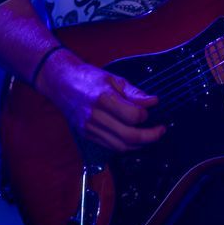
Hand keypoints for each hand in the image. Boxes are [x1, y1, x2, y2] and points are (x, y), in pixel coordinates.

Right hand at [36, 52, 163, 151]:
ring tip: (150, 136)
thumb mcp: (114, 79)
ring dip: (139, 145)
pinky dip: (126, 145)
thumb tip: (154, 102)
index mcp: (103, 98)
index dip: (145, 115)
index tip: (150, 110)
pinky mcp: (87, 135)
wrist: (62, 84)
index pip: (133, 116)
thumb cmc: (89, 78)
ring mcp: (89, 128)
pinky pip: (111, 146)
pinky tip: (134, 139)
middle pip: (129, 136)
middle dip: (150, 136)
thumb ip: (134, 93)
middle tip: (161, 131)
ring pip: (121, 146)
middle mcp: (95, 116)